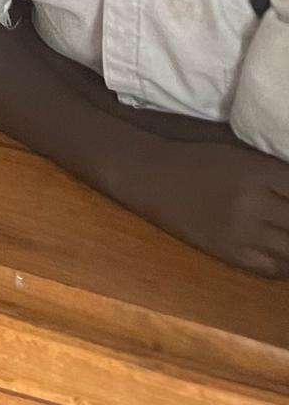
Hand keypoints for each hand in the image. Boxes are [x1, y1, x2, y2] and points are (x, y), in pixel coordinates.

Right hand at [126, 136, 288, 276]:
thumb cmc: (199, 162)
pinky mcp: (232, 254)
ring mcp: (244, 232)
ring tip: (285, 237)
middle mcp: (255, 204)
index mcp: (258, 173)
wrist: (153, 179)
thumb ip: (277, 177)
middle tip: (288, 223)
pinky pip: (274, 269)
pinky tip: (283, 258)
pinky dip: (286, 266)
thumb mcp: (242, 158)